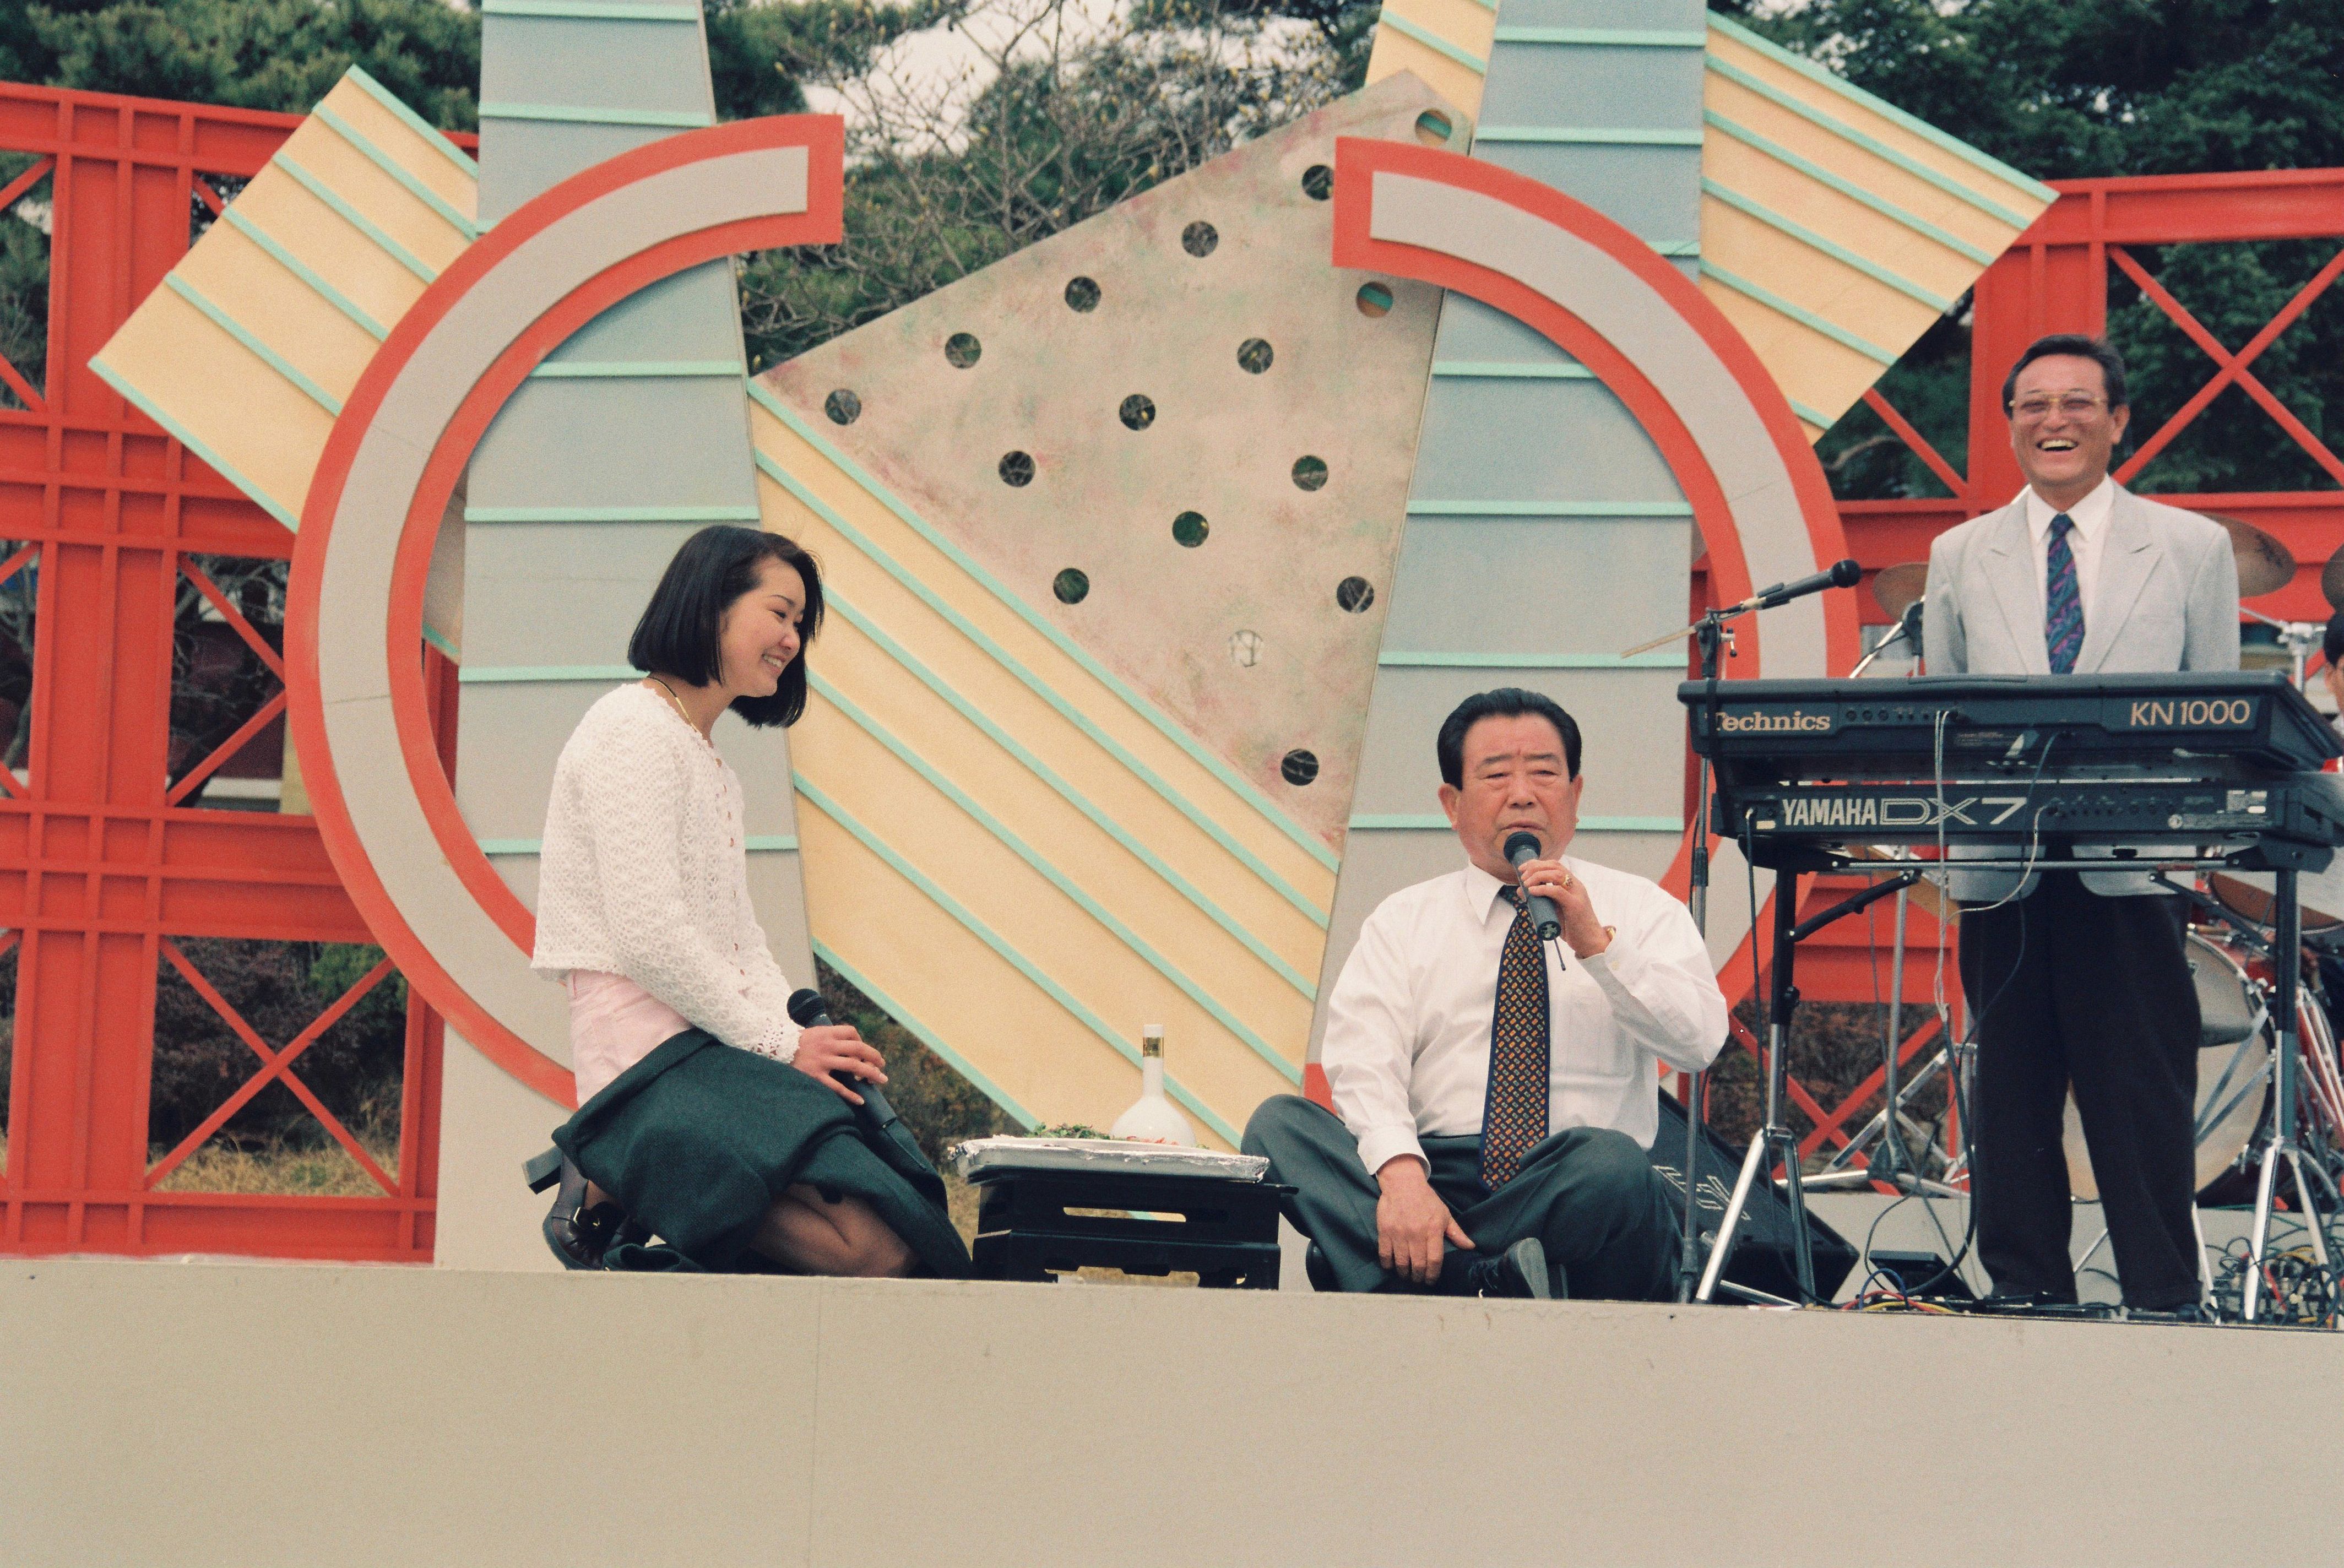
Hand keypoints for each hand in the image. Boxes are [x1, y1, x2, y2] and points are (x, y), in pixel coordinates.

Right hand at [791, 1023, 886, 1104]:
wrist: (774, 1050)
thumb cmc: (796, 1043)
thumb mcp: (813, 1032)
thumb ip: (830, 1036)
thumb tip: (849, 1042)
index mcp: (827, 1033)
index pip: (852, 1032)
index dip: (862, 1041)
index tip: (866, 1052)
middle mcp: (827, 1046)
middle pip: (858, 1049)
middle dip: (874, 1057)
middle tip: (883, 1065)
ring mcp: (822, 1061)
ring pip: (853, 1066)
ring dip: (870, 1073)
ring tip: (880, 1080)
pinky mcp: (816, 1076)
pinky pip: (837, 1087)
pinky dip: (850, 1094)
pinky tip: (860, 1099)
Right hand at [1375, 1155, 1473, 1284]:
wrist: (1403, 1183)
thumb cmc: (1426, 1199)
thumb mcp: (1444, 1214)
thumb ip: (1456, 1233)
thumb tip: (1470, 1247)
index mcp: (1433, 1230)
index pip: (1434, 1260)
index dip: (1433, 1275)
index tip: (1431, 1281)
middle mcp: (1416, 1233)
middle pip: (1418, 1265)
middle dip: (1419, 1277)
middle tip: (1419, 1280)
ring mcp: (1399, 1233)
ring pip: (1402, 1262)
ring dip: (1405, 1273)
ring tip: (1407, 1275)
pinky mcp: (1385, 1231)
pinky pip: (1385, 1254)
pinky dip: (1388, 1264)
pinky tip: (1392, 1266)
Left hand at [1516, 858, 1610, 957]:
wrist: (1590, 942)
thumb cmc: (1573, 927)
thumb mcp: (1554, 910)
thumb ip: (1541, 900)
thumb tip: (1522, 891)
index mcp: (1571, 885)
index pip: (1555, 865)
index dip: (1537, 864)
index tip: (1522, 869)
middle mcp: (1575, 886)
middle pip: (1555, 866)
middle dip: (1535, 867)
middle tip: (1522, 877)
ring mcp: (1577, 894)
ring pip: (1557, 875)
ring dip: (1538, 876)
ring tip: (1526, 884)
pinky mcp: (1575, 906)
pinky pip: (1558, 892)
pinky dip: (1543, 889)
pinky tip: (1532, 891)